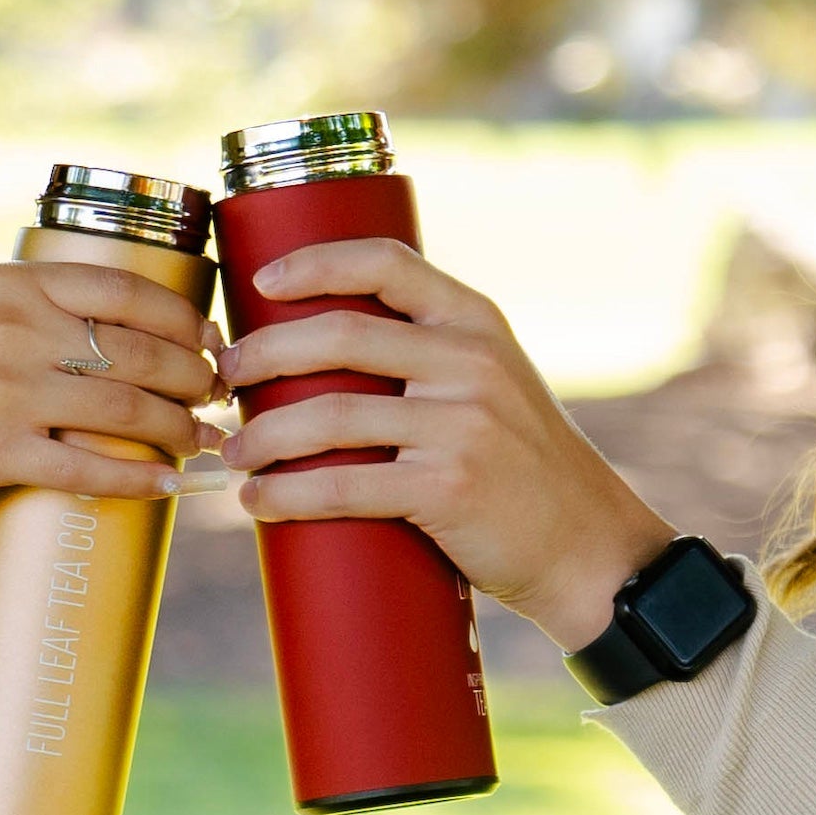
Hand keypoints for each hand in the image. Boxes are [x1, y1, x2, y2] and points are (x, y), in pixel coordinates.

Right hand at [0, 263, 229, 505]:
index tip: (211, 341)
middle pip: (138, 353)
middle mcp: (16, 331)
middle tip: (218, 396)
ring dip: (179, 429)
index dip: (183, 319)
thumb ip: (42, 308)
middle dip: (195, 378)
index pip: (125, 291)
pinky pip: (88, 468)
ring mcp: (7, 393)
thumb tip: (128, 331)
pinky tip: (167, 485)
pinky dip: (138, 479)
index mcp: (15, 285)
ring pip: (125, 410)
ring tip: (205, 441)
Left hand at [216, 238, 676, 651]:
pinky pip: (344, 486)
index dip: (315, 264)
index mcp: (477, 324)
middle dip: (264, 355)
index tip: (261, 282)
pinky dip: (288, 495)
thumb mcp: (497, 387)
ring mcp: (462, 424)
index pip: (387, 264)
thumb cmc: (526, 472)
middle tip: (224, 378)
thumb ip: (433, 360)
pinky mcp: (448, 488)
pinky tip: (257, 503)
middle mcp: (471, 362)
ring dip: (263, 436)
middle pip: (339, 336)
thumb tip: (327, 353)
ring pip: (330, 416)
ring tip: (232, 453)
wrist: (591, 550)